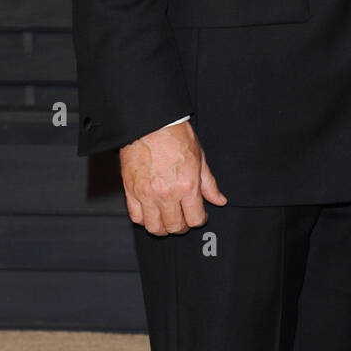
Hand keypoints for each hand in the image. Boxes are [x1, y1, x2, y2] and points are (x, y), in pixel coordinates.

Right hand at [119, 120, 226, 235]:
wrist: (150, 123)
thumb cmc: (175, 135)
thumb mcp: (199, 158)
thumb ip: (209, 184)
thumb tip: (219, 200)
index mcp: (187, 185)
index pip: (195, 219)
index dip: (199, 220)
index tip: (199, 215)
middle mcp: (166, 194)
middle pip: (175, 226)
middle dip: (182, 225)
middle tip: (184, 217)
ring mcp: (146, 194)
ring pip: (154, 227)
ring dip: (163, 227)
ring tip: (167, 218)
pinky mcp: (130, 191)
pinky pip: (136, 217)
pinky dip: (144, 219)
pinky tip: (151, 212)